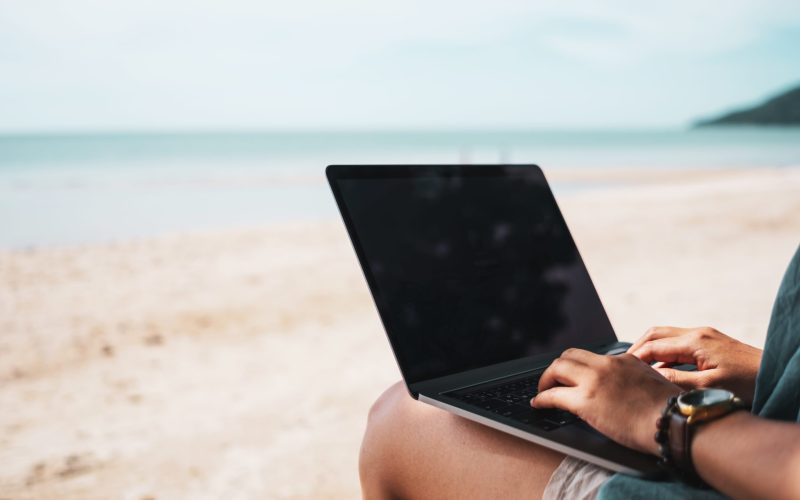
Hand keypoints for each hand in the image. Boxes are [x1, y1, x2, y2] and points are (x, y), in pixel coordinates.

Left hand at [532, 349, 680, 454]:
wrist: (675, 422)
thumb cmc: (672, 412)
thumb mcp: (655, 385)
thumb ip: (637, 380)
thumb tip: (628, 391)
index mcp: (625, 360)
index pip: (594, 357)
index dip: (579, 366)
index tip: (573, 375)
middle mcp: (607, 365)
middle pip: (570, 356)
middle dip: (557, 368)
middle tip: (551, 380)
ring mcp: (595, 381)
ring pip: (557, 368)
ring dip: (546, 379)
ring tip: (542, 391)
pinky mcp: (585, 401)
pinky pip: (553, 395)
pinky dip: (542, 398)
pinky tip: (538, 404)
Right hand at [627, 327, 761, 404]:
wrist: (776, 374)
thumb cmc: (748, 383)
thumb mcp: (709, 386)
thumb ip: (677, 380)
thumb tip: (651, 376)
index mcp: (694, 341)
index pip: (652, 346)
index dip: (634, 358)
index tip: (620, 370)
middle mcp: (697, 333)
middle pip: (655, 334)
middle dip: (637, 348)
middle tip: (623, 366)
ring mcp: (704, 335)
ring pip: (665, 335)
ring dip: (649, 349)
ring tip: (637, 368)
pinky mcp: (710, 341)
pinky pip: (677, 342)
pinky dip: (664, 352)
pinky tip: (661, 368)